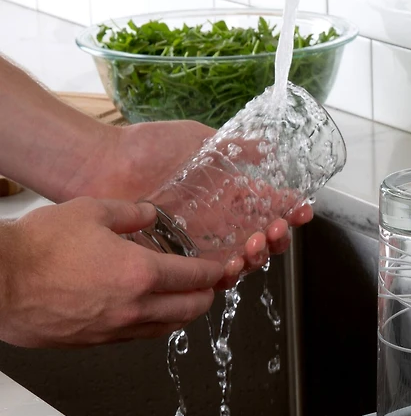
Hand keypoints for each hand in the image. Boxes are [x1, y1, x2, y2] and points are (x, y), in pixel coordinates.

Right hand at [0, 198, 223, 347]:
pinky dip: (153, 324)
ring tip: (185, 301)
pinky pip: (138, 336)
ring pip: (166, 327)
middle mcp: (135, 307)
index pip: (194, 278)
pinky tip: (149, 313)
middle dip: (206, 297)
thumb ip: (128, 213)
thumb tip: (150, 214)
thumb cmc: (36, 247)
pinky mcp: (96, 342)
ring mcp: (116, 330)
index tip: (220, 269)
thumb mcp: (88, 211)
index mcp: (140, 273)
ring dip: (183, 314)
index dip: (213, 273)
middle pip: (190, 310)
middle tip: (210, 288)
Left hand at [79, 120, 313, 284]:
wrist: (103, 166)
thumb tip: (270, 146)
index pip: (270, 206)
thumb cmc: (146, 148)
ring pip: (245, 259)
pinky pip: (214, 276)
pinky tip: (232, 264)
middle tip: (274, 230)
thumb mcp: (198, 139)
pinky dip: (229, 274)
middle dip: (277, 238)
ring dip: (258, 256)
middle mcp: (221, 221)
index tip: (302, 210)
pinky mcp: (183, 260)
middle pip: (264, 239)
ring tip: (254, 245)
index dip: (290, 211)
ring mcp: (204, 242)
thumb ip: (236, 146)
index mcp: (230, 194)